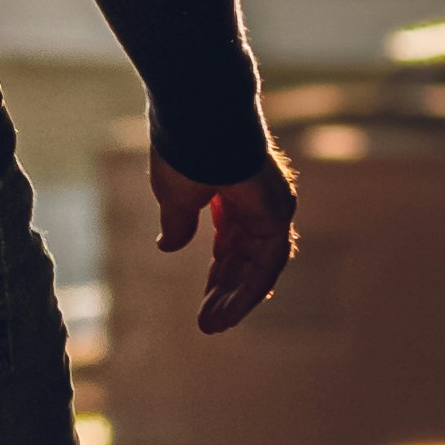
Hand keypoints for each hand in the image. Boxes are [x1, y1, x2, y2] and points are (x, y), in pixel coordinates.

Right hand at [150, 151, 297, 338]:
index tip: (206, 300)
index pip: (232, 241)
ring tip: (213, 326)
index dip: (220, 272)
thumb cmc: (182, 146)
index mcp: (230, 190)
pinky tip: (228, 313)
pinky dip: (249, 290)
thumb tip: (167, 247)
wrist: (197, 118)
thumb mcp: (174, 196)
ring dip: (237, 298)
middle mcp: (256, 200)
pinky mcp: (276, 213)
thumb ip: (177, 223)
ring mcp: (271, 205)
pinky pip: (267, 263)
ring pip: (259, 265)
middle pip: (245, 257)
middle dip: (225, 290)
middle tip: (207, 322)